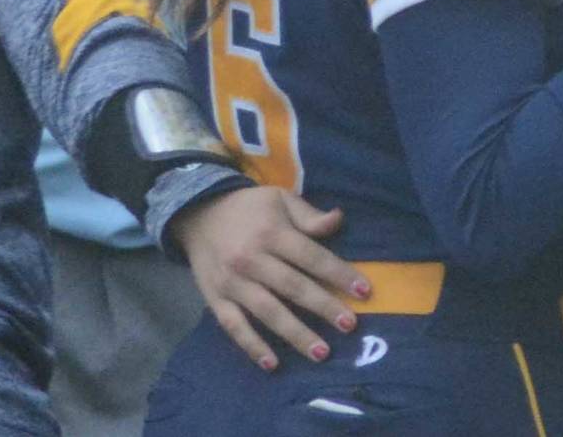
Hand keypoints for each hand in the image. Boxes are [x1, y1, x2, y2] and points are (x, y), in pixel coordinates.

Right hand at [171, 185, 368, 371]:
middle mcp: (251, 259)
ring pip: (267, 311)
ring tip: (321, 352)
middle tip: (350, 325)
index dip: (338, 274)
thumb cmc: (249, 208)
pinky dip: (252, 346)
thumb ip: (309, 216)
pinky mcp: (215, 299)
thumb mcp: (280, 199)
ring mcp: (232, 282)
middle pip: (293, 287)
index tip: (364, 292)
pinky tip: (273, 363)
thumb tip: (339, 220)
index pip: (311, 257)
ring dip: (295, 333)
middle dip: (323, 307)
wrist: (198, 214)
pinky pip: (234, 326)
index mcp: (271, 232)